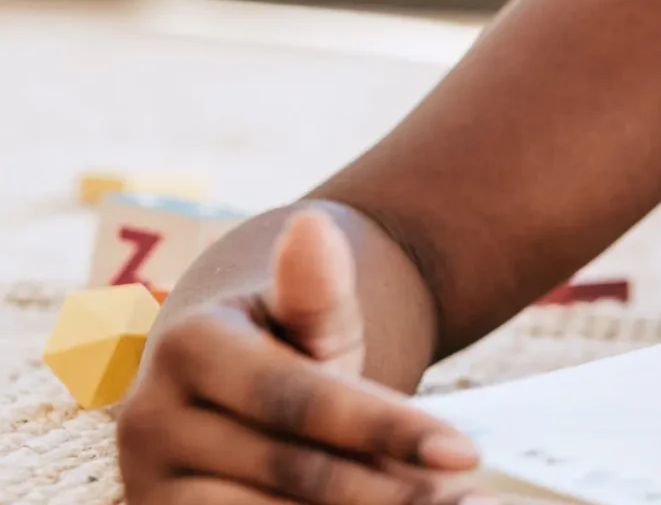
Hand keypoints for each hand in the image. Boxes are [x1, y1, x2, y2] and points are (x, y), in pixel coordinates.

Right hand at [117, 209, 489, 503]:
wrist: (227, 401)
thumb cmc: (287, 353)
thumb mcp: (309, 322)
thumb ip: (316, 290)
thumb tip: (314, 226)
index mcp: (186, 349)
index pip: (303, 400)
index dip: (388, 428)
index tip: (467, 453)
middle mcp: (146, 423)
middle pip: (295, 472)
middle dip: (393, 489)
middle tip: (473, 497)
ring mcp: (144, 485)